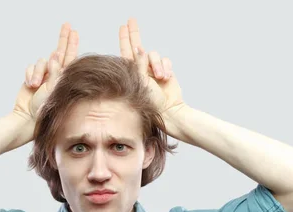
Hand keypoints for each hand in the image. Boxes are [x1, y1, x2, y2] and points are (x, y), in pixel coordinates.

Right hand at [13, 22, 78, 123]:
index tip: (74, 32)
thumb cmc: (43, 107)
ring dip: (37, 71)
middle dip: (63, 39)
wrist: (26, 117)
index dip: (72, 44)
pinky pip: (31, 67)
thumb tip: (56, 55)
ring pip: (42, 61)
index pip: (70, 57)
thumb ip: (55, 71)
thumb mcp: (53, 89)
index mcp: (64, 78)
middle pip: (60, 52)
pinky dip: (29, 74)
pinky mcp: (32, 76)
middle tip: (67, 26)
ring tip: (35, 85)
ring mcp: (43, 75)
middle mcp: (55, 75)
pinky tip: (30, 85)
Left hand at [119, 18, 186, 138]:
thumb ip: (138, 63)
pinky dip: (166, 67)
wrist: (168, 110)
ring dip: (157, 65)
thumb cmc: (150, 101)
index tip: (123, 26)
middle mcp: (142, 68)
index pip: (126, 51)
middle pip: (138, 46)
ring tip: (160, 78)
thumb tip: (138, 46)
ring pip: (154, 55)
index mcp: (132, 71)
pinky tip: (166, 78)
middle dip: (135, 33)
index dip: (124, 38)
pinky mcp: (165, 70)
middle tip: (131, 20)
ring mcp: (154, 69)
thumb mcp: (140, 82)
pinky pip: (165, 60)